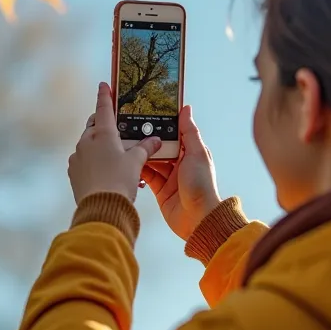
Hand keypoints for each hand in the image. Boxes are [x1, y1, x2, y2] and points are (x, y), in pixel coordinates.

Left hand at [68, 83, 161, 204]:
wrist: (101, 209)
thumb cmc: (119, 182)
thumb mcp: (136, 163)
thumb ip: (145, 148)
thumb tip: (155, 140)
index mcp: (102, 134)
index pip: (103, 108)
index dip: (105, 95)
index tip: (103, 85)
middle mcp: (86, 142)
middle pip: (94, 126)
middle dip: (104, 125)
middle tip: (116, 129)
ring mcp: (77, 157)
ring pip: (89, 144)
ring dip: (100, 146)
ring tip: (116, 158)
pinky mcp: (74, 172)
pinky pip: (84, 160)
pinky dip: (94, 161)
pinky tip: (106, 171)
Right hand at [141, 106, 219, 240]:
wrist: (197, 219)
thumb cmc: (202, 186)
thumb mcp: (197, 154)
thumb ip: (189, 132)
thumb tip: (186, 110)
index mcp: (191, 153)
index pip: (175, 134)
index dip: (163, 125)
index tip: (149, 115)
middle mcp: (180, 164)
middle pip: (160, 147)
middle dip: (148, 140)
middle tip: (132, 129)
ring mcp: (169, 177)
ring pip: (152, 160)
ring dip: (142, 154)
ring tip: (128, 144)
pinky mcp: (160, 190)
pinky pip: (147, 176)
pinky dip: (139, 170)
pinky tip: (130, 163)